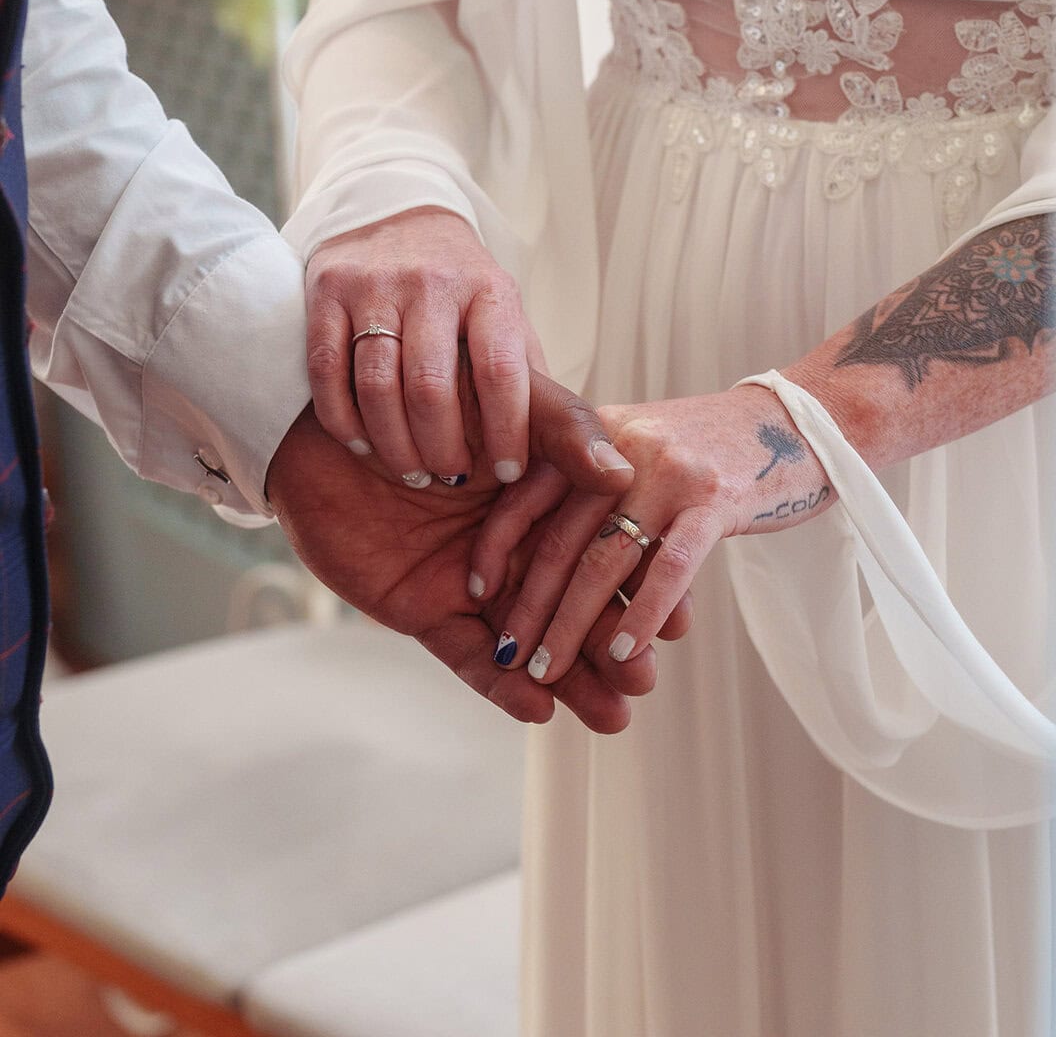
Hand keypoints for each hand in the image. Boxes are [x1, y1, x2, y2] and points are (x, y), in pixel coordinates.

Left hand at [267, 367, 650, 733]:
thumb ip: (564, 432)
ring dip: (570, 681)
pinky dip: (500, 684)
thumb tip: (626, 471)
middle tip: (646, 685)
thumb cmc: (422, 398)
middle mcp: (512, 551)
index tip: (676, 629)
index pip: (600, 558)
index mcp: (543, 505)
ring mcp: (469, 586)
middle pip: (572, 610)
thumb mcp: (507, 401)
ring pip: (529, 642)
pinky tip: (537, 708)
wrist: (321, 427)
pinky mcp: (424, 613)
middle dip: (610, 650)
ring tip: (614, 717)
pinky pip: (467, 655)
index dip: (638, 592)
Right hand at [305, 207, 545, 488]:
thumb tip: (595, 459)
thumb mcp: (509, 323)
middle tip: (452, 477)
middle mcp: (432, 282)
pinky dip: (345, 421)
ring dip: (395, 445)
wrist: (398, 216)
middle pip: (431, 386)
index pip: (500, 371)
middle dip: (443, 448)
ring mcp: (375, 284)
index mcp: (489, 291)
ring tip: (413, 473)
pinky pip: (328, 372)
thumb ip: (537, 383)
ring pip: (377, 385)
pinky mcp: (327, 290)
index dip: (506, 431)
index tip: (510, 472)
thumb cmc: (464, 295)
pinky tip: (364, 446)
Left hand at [471, 384, 834, 683]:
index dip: (497, 546)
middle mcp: (622, 448)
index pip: (527, 494)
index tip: (475, 592)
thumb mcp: (639, 449)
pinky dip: (641, 616)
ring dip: (571, 625)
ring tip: (546, 671)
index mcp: (595, 435)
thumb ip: (593, 482)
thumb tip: (546, 555)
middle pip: (560, 538)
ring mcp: (668, 472)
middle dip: (527, 605)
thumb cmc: (710, 449)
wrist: (798, 421)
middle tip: (508, 656)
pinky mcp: (716, 500)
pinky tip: (622, 654)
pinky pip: (668, 567)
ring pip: (604, 560)